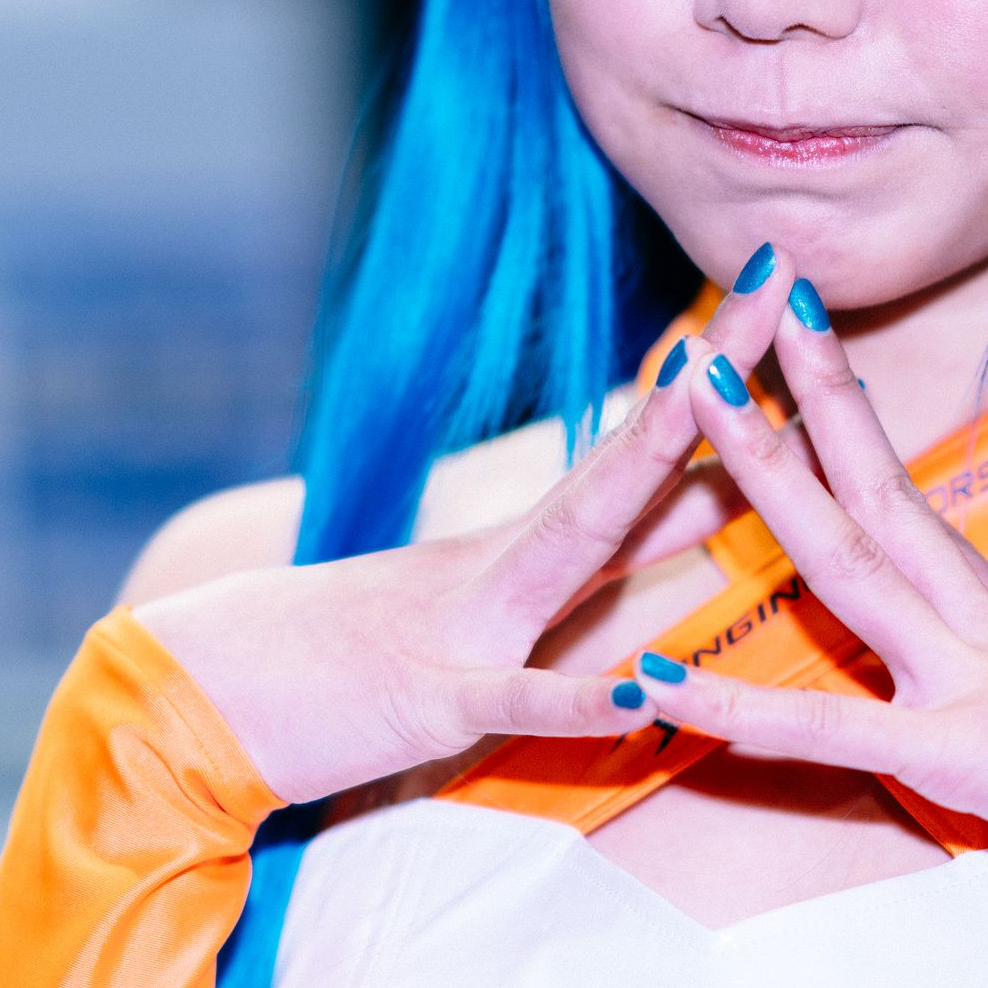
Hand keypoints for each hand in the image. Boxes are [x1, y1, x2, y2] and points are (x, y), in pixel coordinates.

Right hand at [134, 267, 801, 804]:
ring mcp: (468, 622)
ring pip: (576, 541)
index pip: (646, 450)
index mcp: (524, 549)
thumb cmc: (340, 667)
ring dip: (652, 472)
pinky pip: (517, 698)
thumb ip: (588, 567)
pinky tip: (652, 693)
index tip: (785, 290)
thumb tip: (698, 516)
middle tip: (783, 284)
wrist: (202, 699)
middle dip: (714, 376)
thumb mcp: (481, 610)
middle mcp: (505, 563)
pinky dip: (585, 696)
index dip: (722, 376)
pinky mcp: (432, 703)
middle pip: (630, 458)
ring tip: (724, 405)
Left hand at [632, 255, 987, 865]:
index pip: (918, 516)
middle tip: (735, 329)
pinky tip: (651, 685)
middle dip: (799, 405)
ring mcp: (965, 681)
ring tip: (690, 399)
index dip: (858, 439)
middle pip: (872, 498)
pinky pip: (820, 731)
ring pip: (840, 559)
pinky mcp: (953, 754)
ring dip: (758, 475)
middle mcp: (985, 633)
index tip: (814, 364)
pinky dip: (729, 711)